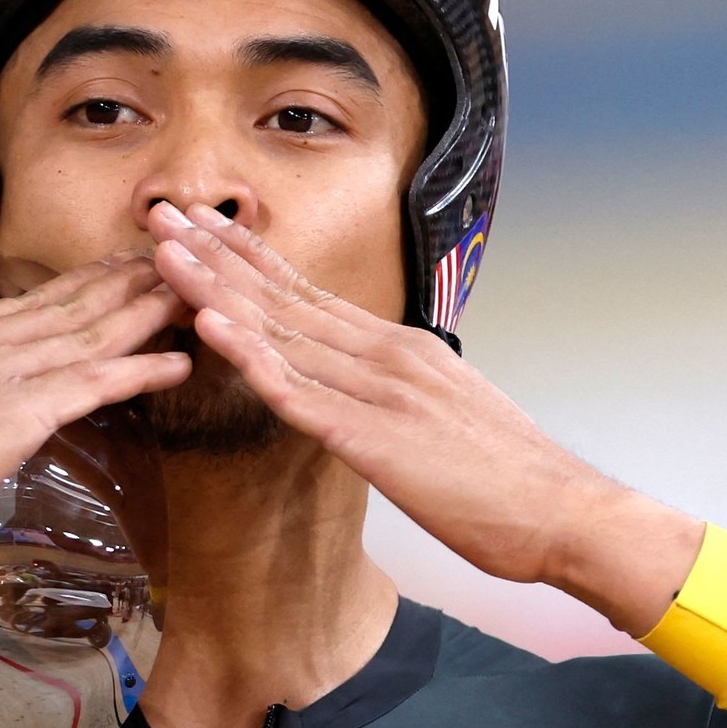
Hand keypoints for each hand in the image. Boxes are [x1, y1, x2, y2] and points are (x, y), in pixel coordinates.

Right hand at [0, 254, 191, 613]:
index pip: (19, 306)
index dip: (73, 287)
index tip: (107, 272)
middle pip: (65, 304)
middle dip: (123, 282)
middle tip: (169, 261)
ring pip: (88, 333)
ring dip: (146, 313)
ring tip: (190, 294)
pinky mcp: (15, 414)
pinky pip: (94, 384)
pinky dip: (141, 370)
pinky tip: (177, 363)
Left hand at [149, 201, 700, 634]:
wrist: (565, 511)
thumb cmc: (513, 481)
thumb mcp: (451, 418)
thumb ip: (403, 399)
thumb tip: (373, 398)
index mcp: (402, 351)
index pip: (309, 296)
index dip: (250, 260)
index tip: (203, 230)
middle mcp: (388, 356)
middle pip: (284, 299)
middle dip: (216, 257)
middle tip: (161, 217)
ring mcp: (382, 393)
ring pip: (282, 334)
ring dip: (216, 293)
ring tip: (164, 257)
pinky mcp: (377, 440)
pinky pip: (300, 395)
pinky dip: (252, 359)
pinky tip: (212, 332)